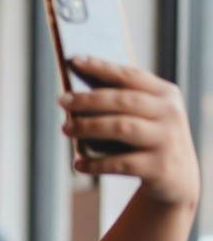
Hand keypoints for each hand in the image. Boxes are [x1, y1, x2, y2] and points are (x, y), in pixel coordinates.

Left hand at [60, 58, 199, 206]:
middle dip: (89, 98)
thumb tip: (77, 94)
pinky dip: (95, 164)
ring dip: (88, 127)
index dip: (101, 67)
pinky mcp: (158, 167)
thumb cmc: (151, 141)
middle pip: (123, 100)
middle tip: (62, 100)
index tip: (75, 60)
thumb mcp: (147, 117)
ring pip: (121, 127)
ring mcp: (166, 140)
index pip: (130, 75)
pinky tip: (77, 164)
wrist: (179, 181)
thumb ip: (123, 104)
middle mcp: (170, 113)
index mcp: (166, 94)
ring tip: (65, 128)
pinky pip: (120, 163)